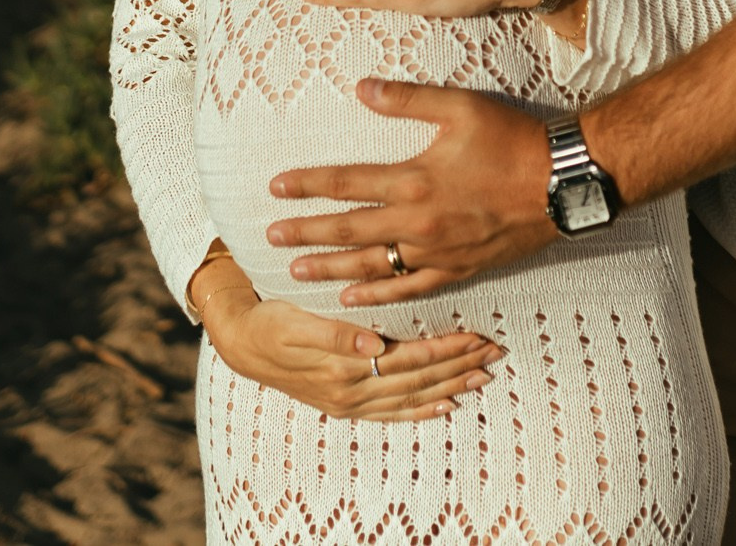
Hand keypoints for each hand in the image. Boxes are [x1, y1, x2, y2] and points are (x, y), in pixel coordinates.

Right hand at [202, 289, 503, 421]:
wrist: (241, 344)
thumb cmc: (271, 323)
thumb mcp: (295, 322)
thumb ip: (334, 334)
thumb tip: (372, 343)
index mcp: (345, 367)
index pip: (409, 358)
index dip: (446, 349)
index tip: (477, 336)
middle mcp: (352, 390)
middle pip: (418, 380)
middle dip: (459, 366)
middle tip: (494, 352)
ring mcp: (350, 402)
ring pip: (411, 397)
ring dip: (449, 386)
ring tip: (482, 376)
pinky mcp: (346, 405)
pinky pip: (392, 412)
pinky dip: (421, 410)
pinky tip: (445, 405)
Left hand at [268, 80, 558, 306]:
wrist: (563, 182)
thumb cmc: (513, 139)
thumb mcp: (460, 106)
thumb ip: (407, 99)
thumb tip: (361, 89)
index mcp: (416, 180)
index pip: (347, 184)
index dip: (307, 186)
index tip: (275, 188)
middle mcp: (420, 223)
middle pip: (349, 231)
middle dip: (306, 233)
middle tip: (270, 237)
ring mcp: (438, 252)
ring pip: (373, 266)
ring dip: (331, 268)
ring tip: (297, 270)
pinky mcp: (458, 269)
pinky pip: (409, 288)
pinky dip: (378, 294)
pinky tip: (352, 296)